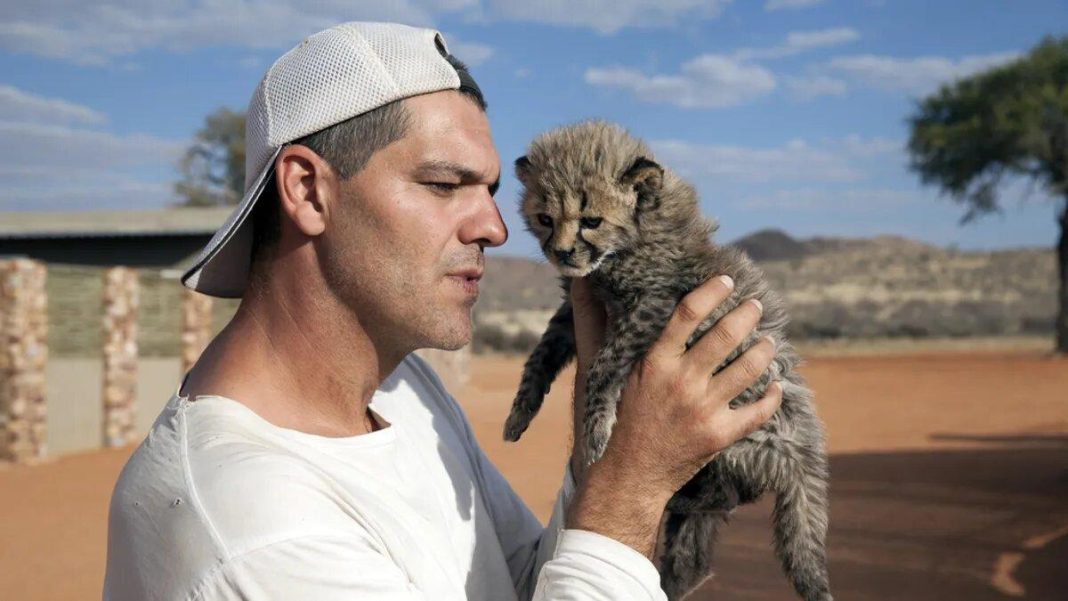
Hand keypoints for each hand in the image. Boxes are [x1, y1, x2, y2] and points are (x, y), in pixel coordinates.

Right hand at [568, 275, 782, 557]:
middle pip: (725, 336)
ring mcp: (703, 409)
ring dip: (764, 350)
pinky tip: (776, 386)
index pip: (687, 314)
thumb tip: (583, 283)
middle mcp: (681, 382)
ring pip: (749, 369)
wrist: (628, 474)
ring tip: (768, 342)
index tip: (726, 281)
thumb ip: (595, 324)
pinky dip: (772, 397)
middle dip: (747, 315)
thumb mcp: (600, 369)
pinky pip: (758, 411)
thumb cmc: (615, 417)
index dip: (710, 293)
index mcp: (654, 362)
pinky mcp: (719, 435)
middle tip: (756, 305)